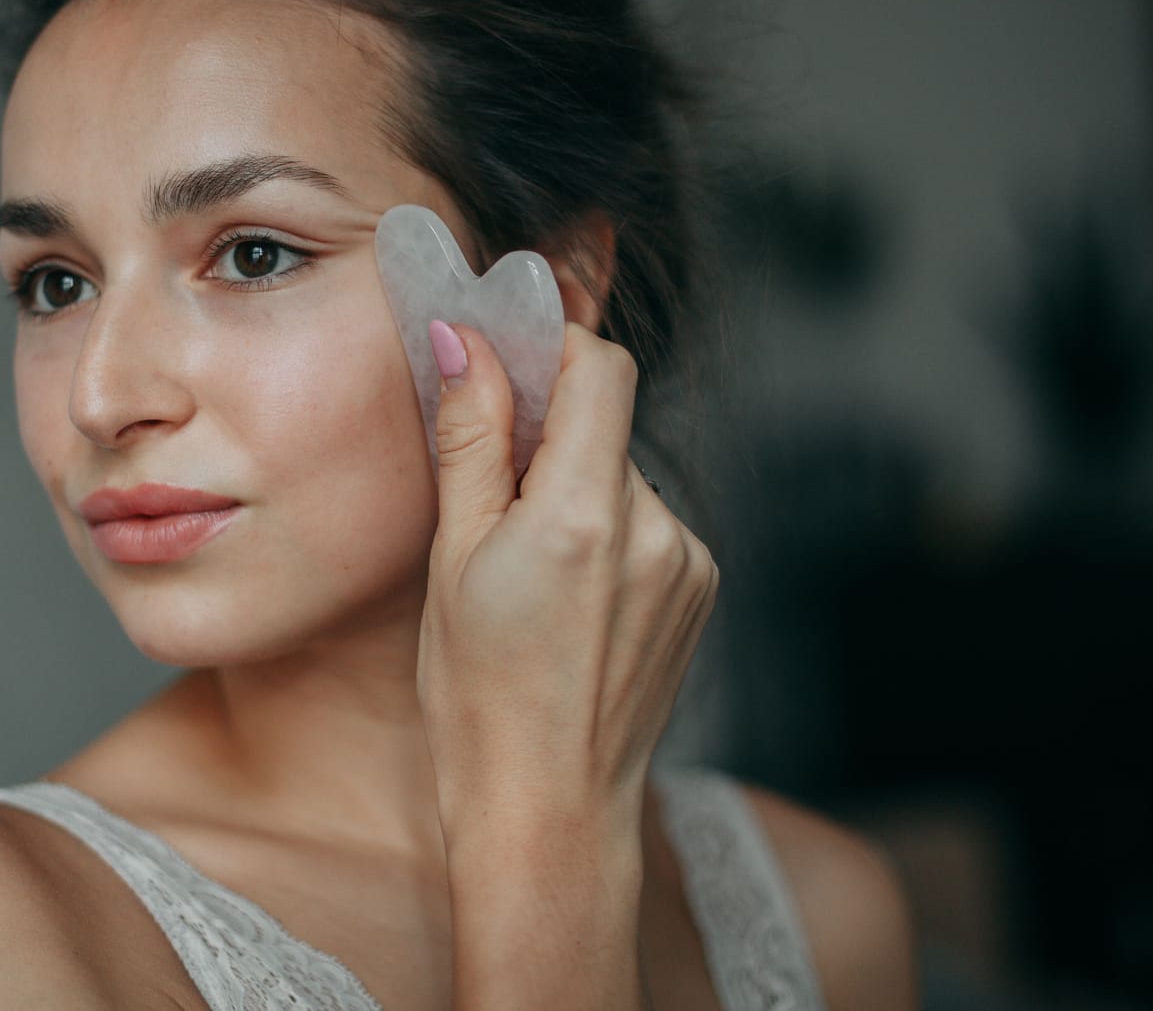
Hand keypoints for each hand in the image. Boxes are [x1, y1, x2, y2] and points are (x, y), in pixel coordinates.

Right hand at [416, 318, 719, 828]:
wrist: (549, 811)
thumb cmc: (481, 699)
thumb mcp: (453, 560)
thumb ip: (470, 440)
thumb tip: (462, 341)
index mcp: (587, 515)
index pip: (602, 368)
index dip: (553, 348)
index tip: (505, 362)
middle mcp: (656, 529)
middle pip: (606, 424)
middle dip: (546, 437)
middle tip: (487, 497)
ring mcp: (688, 562)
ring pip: (621, 475)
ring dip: (576, 490)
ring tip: (527, 572)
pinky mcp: (700, 589)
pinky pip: (647, 524)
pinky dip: (606, 534)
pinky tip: (567, 599)